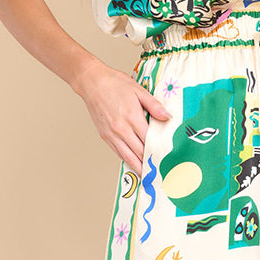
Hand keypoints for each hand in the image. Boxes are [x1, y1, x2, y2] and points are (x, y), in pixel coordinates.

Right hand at [73, 58, 170, 175]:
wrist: (91, 82)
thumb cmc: (114, 83)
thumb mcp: (138, 90)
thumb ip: (154, 105)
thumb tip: (167, 117)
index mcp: (132, 117)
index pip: (150, 141)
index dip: (159, 152)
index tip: (168, 160)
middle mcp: (121, 129)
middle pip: (140, 153)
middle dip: (152, 164)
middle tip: (163, 173)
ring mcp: (112, 135)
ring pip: (129, 158)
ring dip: (140, 168)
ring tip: (151, 177)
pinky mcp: (106, 137)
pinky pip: (120, 154)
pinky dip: (129, 162)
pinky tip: (137, 166)